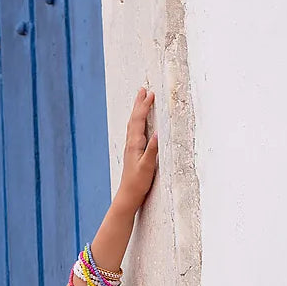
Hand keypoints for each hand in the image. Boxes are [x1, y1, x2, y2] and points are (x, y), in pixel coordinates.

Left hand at [114, 88, 158, 213]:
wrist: (128, 196)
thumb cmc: (138, 183)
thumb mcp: (147, 166)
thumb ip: (153, 149)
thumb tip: (159, 133)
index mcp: (134, 144)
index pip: (139, 120)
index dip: (144, 106)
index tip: (150, 94)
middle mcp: (131, 144)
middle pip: (134, 119)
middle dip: (139, 104)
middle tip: (143, 89)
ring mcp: (130, 148)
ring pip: (133, 124)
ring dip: (137, 111)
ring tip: (140, 100)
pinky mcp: (132, 153)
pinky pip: (134, 131)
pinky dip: (137, 122)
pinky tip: (139, 123)